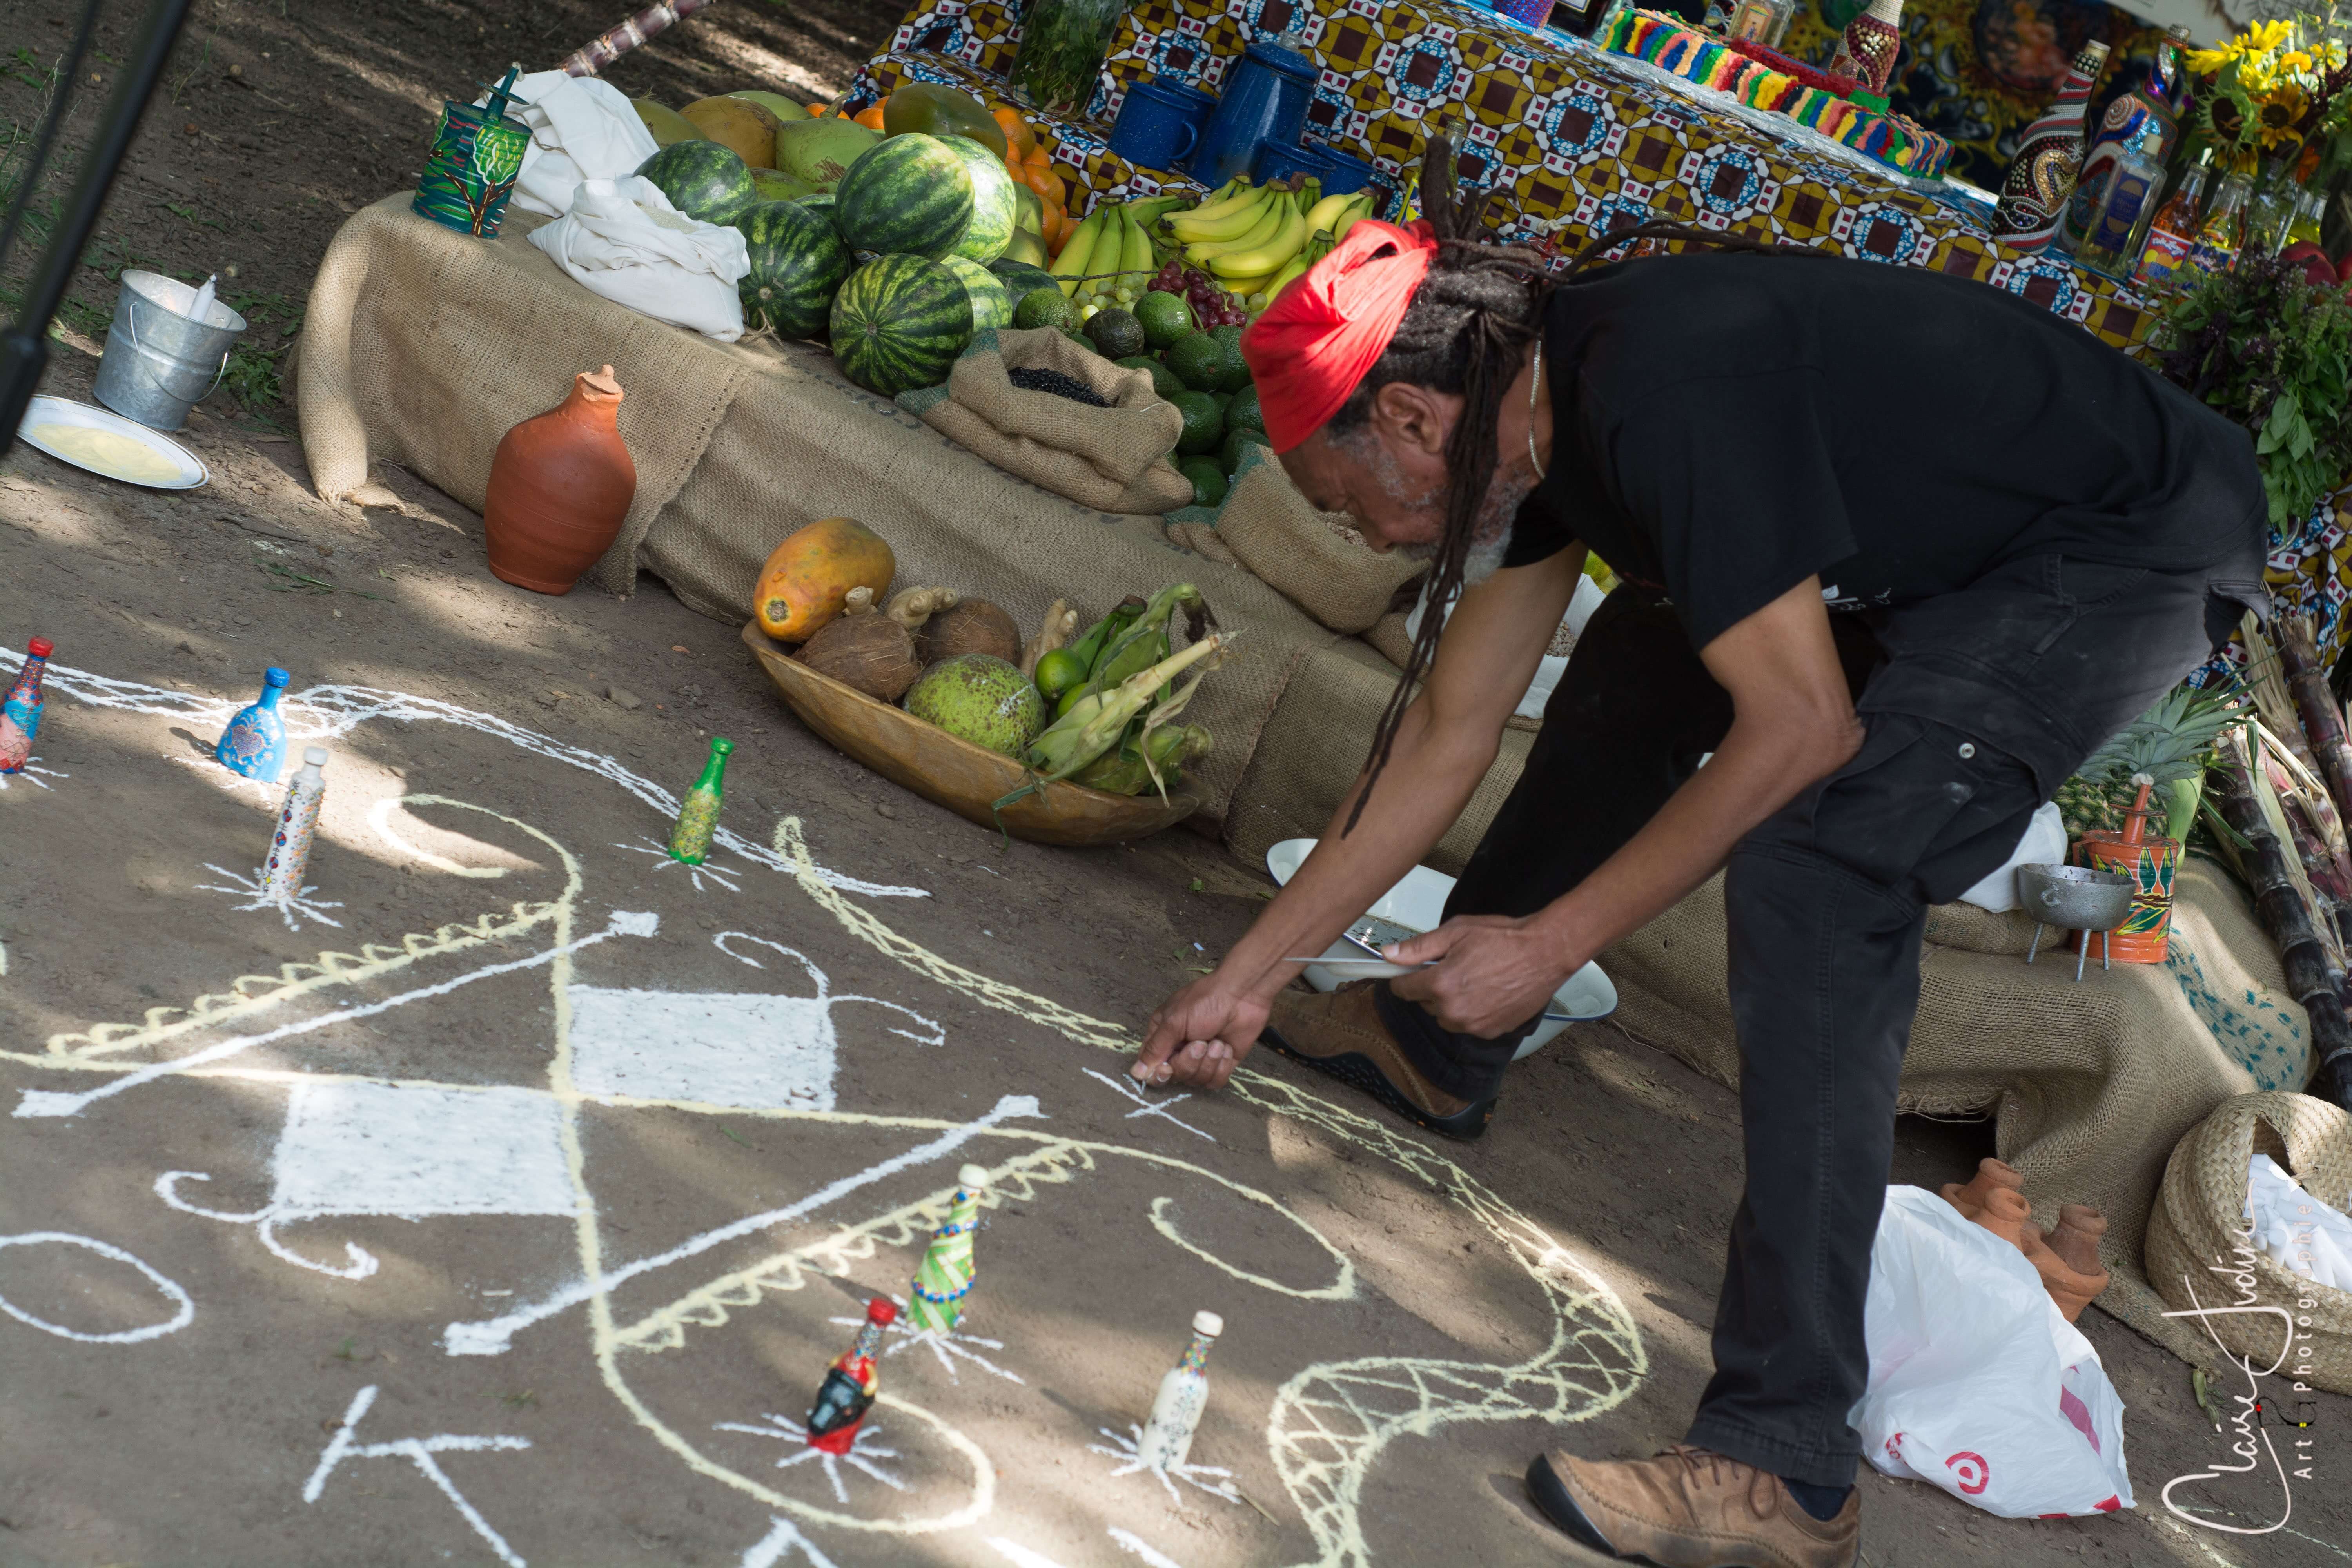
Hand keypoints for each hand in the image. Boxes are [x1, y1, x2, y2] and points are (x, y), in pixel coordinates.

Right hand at [1131, 973, 1269, 1091]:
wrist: (1243, 996)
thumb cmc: (1205, 1002)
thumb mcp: (1174, 1022)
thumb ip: (1155, 1049)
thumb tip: (1136, 1073)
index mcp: (1162, 1036)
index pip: (1151, 1067)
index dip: (1159, 1072)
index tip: (1167, 1066)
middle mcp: (1179, 1049)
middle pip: (1175, 1076)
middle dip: (1189, 1062)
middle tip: (1200, 1043)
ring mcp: (1201, 1059)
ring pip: (1196, 1081)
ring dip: (1208, 1062)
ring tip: (1216, 1042)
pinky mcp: (1221, 1064)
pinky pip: (1215, 1082)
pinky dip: (1221, 1067)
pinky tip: (1226, 1048)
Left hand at [1387, 913, 1575, 1037]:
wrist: (1545, 952)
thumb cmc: (1503, 938)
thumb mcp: (1455, 932)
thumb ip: (1418, 947)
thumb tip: (1387, 955)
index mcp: (1440, 985)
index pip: (1403, 989)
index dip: (1405, 977)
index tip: (1412, 971)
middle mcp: (1453, 1011)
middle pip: (1425, 1003)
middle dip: (1433, 987)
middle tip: (1455, 966)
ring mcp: (1473, 1026)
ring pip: (1446, 1017)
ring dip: (1451, 1002)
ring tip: (1474, 979)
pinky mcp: (1491, 1032)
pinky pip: (1469, 1025)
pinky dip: (1473, 1012)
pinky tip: (1488, 992)